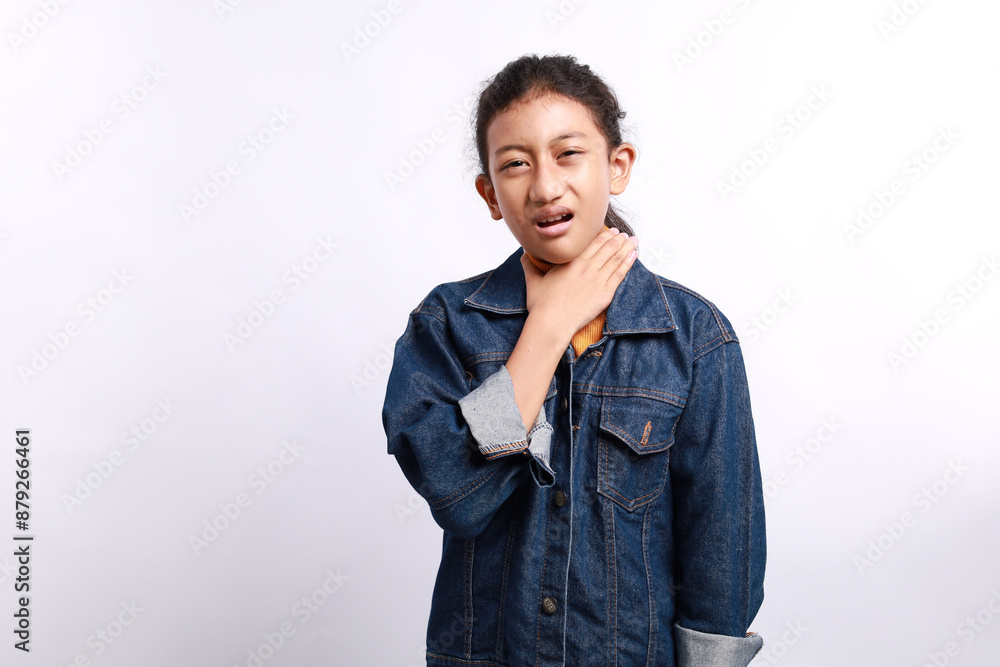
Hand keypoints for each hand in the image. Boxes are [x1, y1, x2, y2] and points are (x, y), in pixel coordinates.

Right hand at [520, 227, 637, 341]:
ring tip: (633, 240)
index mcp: (571, 261)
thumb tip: (524, 254)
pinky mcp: (604, 294)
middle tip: (623, 233)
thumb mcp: (532, 281)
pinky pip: (620, 274)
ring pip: (616, 258)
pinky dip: (628, 263)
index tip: (610, 230)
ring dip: (626, 247)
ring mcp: (597, 280)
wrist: (551, 323)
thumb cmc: (541, 305)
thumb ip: (529, 264)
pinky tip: (634, 255)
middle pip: (607, 247)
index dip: (603, 234)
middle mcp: (586, 267)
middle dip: (617, 238)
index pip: (592, 242)